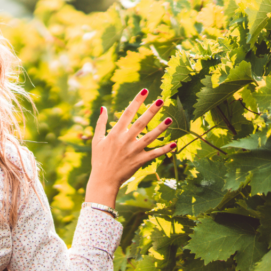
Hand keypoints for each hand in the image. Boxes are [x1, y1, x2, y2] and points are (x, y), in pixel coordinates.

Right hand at [85, 88, 175, 207]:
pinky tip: (174, 144)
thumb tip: (103, 108)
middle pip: (140, 123)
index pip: (127, 113)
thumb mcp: (97, 140)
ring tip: (169, 120)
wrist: (103, 180)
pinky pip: (153, 154)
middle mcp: (125, 140)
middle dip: (151, 111)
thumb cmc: (99, 159)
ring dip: (160, 129)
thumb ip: (101, 123)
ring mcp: (133, 151)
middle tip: (161, 100)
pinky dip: (164, 150)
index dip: (136, 101)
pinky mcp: (139, 161)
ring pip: (149, 137)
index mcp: (115, 133)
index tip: (145, 90)